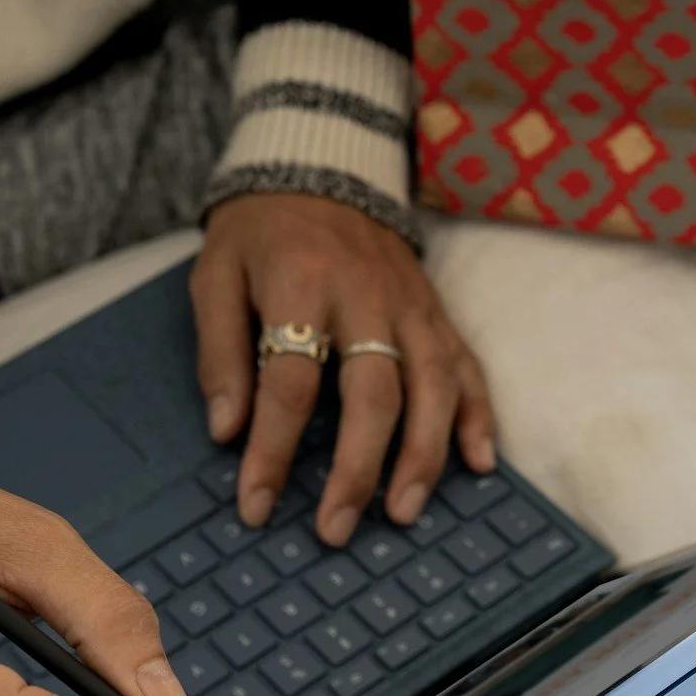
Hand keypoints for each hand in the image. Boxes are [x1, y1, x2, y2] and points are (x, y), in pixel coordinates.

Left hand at [194, 193, 495, 544]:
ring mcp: (411, 306)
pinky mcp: (437, 311)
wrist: (320, 166)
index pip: (290, 382)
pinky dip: (479, 415)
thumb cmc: (259, 232)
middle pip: (373, 394)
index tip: (254, 505)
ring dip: (423, 456)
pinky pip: (468, 367)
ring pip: (432, 387)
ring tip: (403, 513)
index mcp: (303, 285)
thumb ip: (220, 352)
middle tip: (334, 529)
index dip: (271, 449)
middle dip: (356, 469)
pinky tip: (480, 463)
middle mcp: (367, 297)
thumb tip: (225, 431)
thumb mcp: (215, 276)